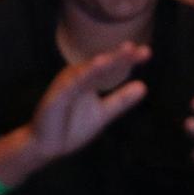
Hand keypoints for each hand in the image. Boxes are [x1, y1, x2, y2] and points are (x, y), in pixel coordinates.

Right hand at [29, 42, 150, 161]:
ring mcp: (67, 84)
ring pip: (87, 70)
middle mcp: (79, 77)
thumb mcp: (103, 114)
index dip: (128, 59)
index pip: (112, 67)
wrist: (46, 147)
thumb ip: (121, 100)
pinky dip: (83, 75)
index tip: (147, 52)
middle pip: (102, 64)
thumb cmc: (72, 127)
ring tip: (118, 53)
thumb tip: (144, 86)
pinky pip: (71, 83)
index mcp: (90, 79)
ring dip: (102, 61)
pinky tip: (96, 66)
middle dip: (118, 56)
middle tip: (135, 47)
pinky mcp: (56, 95)